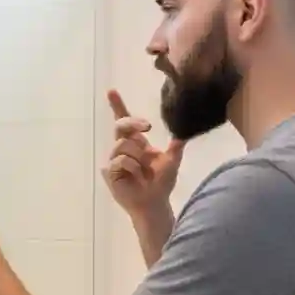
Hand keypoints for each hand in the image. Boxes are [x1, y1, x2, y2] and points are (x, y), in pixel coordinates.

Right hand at [101, 90, 183, 218]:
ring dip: (137, 154)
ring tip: (144, 169)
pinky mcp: (109, 172)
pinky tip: (137, 176)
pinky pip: (120, 160)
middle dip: (134, 123)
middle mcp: (122, 148)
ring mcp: (114, 159)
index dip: (117, 106)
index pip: (124, 121)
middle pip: (121, 126)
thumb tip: (186, 129)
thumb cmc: (161, 183)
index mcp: (135, 142)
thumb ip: (177, 145)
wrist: (155, 203)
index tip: (112, 91)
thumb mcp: (172, 160)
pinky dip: (132, 167)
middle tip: (148, 127)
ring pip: (123, 144)